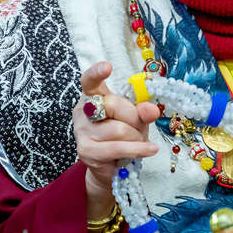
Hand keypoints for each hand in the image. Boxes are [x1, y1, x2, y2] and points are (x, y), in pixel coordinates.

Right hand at [73, 61, 160, 219]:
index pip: (90, 80)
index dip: (97, 73)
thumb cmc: (123, 135)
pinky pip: (118, 147)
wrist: (110, 165)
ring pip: (119, 129)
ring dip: (136, 138)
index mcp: (93, 96)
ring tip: (136, 142)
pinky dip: (137, 149)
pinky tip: (150, 149)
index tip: (107, 67)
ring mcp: (82, 131)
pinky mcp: (86, 151)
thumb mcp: (136, 118)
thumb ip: (142, 111)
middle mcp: (83, 111)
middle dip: (134, 118)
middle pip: (114, 105)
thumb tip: (151, 110)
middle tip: (139, 128)